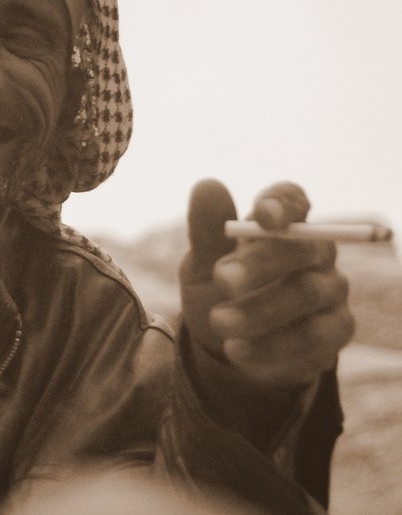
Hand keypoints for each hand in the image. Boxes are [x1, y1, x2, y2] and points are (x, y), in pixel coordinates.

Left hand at [179, 179, 353, 388]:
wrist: (226, 345)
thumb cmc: (217, 291)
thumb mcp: (201, 263)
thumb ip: (206, 230)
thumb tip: (206, 185)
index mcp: (281, 224)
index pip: (293, 199)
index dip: (281, 203)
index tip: (260, 215)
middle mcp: (314, 252)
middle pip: (302, 248)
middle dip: (260, 263)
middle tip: (222, 279)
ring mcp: (330, 291)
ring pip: (308, 293)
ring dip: (261, 310)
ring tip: (219, 322)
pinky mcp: (335, 331)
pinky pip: (314, 336)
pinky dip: (272, 345)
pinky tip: (237, 350)